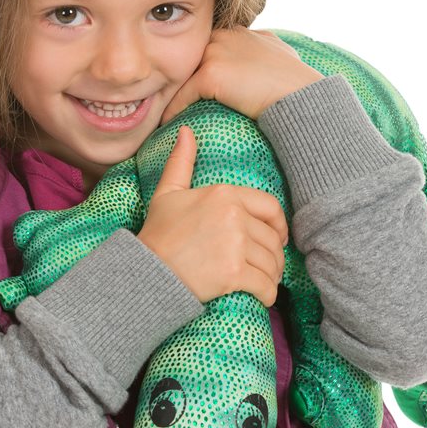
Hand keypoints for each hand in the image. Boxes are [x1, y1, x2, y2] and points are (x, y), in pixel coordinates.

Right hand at [138, 126, 288, 305]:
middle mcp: (234, 216)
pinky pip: (266, 285)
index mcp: (224, 194)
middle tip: (267, 267)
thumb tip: (186, 132)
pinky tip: (261, 296)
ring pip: (271, 263)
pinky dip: (267, 294)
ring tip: (263, 282)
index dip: (279, 225)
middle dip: (273, 255)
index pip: (270, 207)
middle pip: (272, 239)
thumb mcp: (167, 194)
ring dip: (271, 275)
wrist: (147, 272)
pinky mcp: (235, 273)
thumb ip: (181, 163)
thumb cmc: (158, 234)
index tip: (277, 238)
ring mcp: (236, 245)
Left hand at [160, 27, 322, 124]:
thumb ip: (265, 52)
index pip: (210, 47)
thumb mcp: (282, 57)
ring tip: (159, 110)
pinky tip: (165, 123)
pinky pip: (183, 94)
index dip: (200, 67)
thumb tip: (263, 61)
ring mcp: (217, 52)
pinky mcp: (211, 73)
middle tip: (162, 97)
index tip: (190, 86)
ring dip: (171, 93)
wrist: (302, 97)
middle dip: (178, 76)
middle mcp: (227, 35)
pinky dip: (173, 110)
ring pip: (184, 75)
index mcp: (241, 32)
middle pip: (192, 57)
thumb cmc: (298, 86)